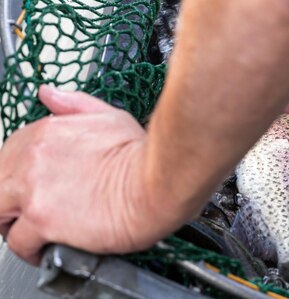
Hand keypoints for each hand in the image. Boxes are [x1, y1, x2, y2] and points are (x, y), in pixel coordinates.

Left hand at [0, 86, 175, 264]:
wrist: (160, 181)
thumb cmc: (143, 154)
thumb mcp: (110, 117)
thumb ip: (74, 105)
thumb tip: (49, 94)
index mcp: (46, 133)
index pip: (10, 155)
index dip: (19, 176)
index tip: (32, 189)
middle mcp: (32, 159)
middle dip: (9, 201)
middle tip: (29, 214)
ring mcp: (34, 190)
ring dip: (13, 226)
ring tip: (35, 236)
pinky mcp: (43, 220)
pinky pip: (18, 242)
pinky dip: (30, 250)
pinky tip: (45, 251)